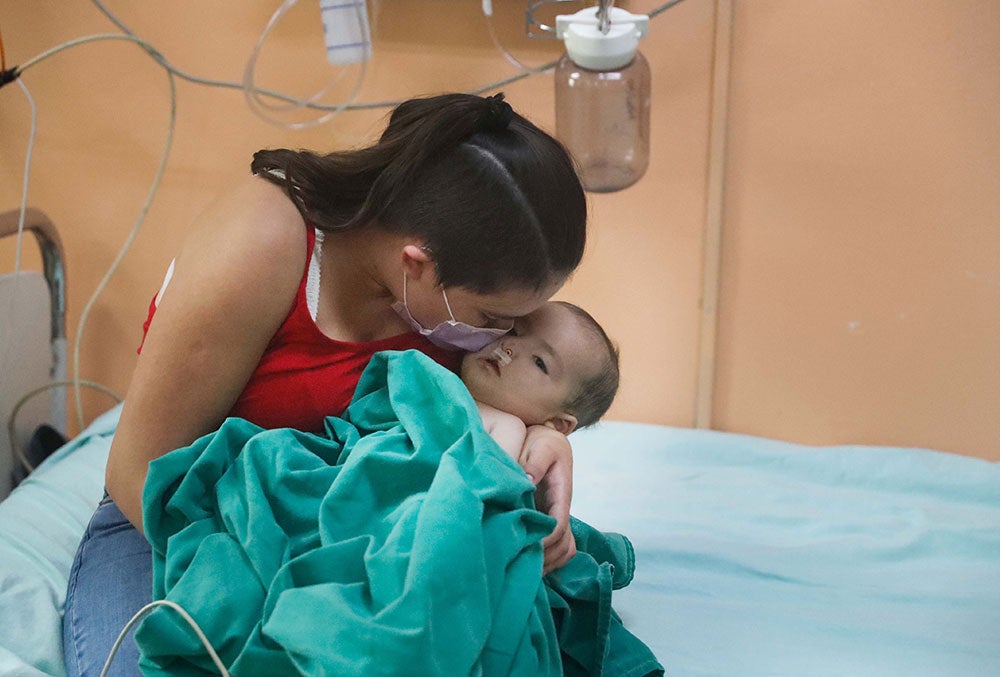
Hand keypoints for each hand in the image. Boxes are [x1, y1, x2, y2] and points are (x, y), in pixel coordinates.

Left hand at [519, 425, 576, 573]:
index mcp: (562, 494)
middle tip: (519, 564)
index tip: (524, 546)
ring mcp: (558, 517)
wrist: (543, 440)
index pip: (559, 525)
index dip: (544, 540)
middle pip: (563, 545)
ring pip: (564, 551)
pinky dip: (549, 560)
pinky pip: (560, 549)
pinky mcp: (551, 521)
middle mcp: (562, 509)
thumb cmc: (541, 442)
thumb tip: (527, 480)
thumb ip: (535, 462)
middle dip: (545, 557)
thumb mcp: (541, 446)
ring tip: (523, 568)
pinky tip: (528, 563)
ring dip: (548, 562)